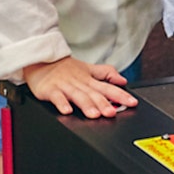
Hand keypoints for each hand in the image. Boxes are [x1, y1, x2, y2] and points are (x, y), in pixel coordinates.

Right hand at [22, 56, 136, 118]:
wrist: (41, 59)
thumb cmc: (65, 68)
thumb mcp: (89, 68)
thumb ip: (106, 74)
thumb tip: (123, 80)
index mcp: (89, 79)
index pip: (108, 87)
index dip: (121, 95)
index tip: (132, 102)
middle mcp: (79, 82)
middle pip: (94, 94)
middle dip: (104, 103)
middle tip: (112, 113)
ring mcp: (65, 86)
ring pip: (78, 96)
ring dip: (87, 105)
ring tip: (95, 114)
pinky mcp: (50, 89)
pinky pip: (56, 97)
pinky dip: (62, 104)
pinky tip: (67, 111)